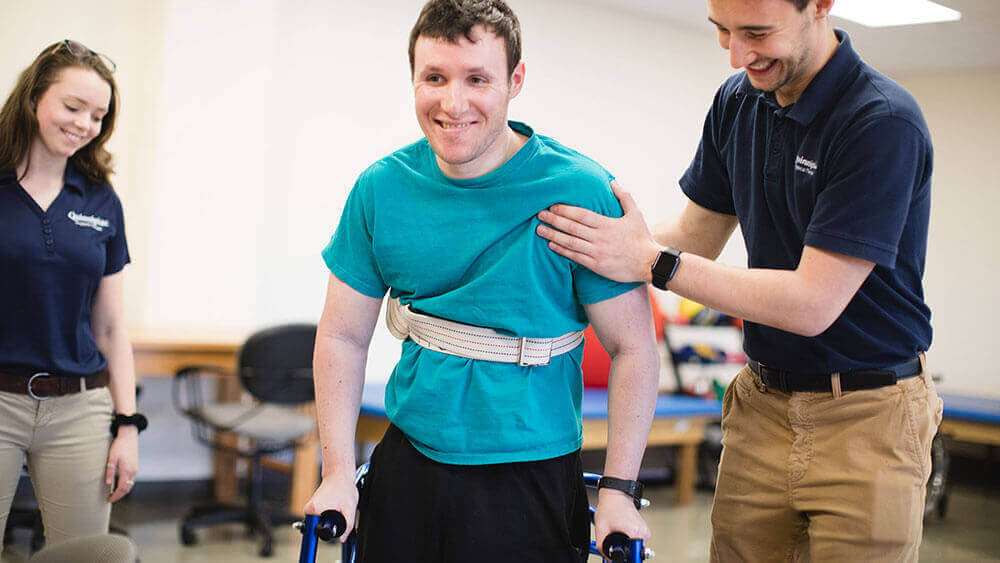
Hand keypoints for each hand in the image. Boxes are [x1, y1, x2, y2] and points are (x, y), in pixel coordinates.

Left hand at [106, 428, 137, 501]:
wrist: (129, 436)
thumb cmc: (119, 446)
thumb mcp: (112, 458)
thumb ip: (110, 471)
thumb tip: (108, 484)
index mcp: (127, 470)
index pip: (122, 488)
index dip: (115, 495)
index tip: (108, 499)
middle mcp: (133, 471)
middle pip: (128, 488)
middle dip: (119, 495)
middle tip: (110, 498)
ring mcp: (135, 469)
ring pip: (131, 484)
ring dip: (123, 491)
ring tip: (114, 493)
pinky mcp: (135, 466)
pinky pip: (132, 479)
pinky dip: (126, 485)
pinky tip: (120, 484)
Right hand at [303, 473, 359, 539]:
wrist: (339, 474)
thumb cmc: (344, 488)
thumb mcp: (350, 509)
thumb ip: (347, 527)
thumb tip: (341, 539)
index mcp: (314, 510)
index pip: (314, 532)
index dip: (325, 534)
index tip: (330, 530)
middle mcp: (309, 509)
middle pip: (317, 528)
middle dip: (329, 526)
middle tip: (338, 515)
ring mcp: (309, 508)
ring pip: (318, 523)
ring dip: (328, 520)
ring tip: (337, 508)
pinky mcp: (312, 506)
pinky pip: (318, 517)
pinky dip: (326, 515)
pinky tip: (334, 507)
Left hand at [536, 181, 660, 282]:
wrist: (650, 263)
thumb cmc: (642, 238)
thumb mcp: (635, 214)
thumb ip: (624, 196)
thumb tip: (613, 182)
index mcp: (607, 224)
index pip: (581, 215)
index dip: (565, 209)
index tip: (552, 205)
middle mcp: (600, 238)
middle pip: (572, 227)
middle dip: (554, 220)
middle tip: (539, 214)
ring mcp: (597, 252)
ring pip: (570, 242)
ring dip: (553, 235)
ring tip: (540, 229)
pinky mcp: (596, 266)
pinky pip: (575, 257)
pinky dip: (562, 251)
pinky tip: (551, 245)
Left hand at [594, 488, 650, 557]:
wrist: (616, 494)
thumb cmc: (610, 507)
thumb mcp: (601, 528)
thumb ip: (602, 547)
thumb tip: (607, 559)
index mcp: (635, 533)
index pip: (634, 556)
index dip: (623, 556)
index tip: (617, 553)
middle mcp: (644, 533)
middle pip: (635, 552)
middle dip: (624, 550)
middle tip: (614, 541)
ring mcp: (645, 531)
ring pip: (635, 547)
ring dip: (626, 545)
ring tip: (617, 532)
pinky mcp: (644, 530)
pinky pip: (636, 541)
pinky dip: (628, 540)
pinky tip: (621, 530)